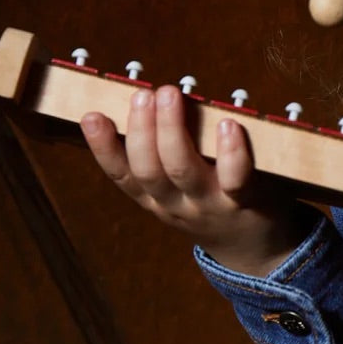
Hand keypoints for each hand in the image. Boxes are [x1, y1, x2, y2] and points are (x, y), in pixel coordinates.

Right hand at [81, 84, 314, 275]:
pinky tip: (227, 124)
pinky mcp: (244, 200)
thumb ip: (162, 152)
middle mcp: (176, 204)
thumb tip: (149, 98)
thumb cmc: (211, 200)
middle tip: (142, 94)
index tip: (91, 116)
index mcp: (154, 198)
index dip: (103, 148)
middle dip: (141, 130)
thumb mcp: (177, 188)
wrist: (252, 249)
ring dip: (172, 131)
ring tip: (170, 94)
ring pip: (182, 170)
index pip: (122, 174)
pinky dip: (231, 152)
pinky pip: (235, 178)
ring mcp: (209, 203)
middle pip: (149, 171)